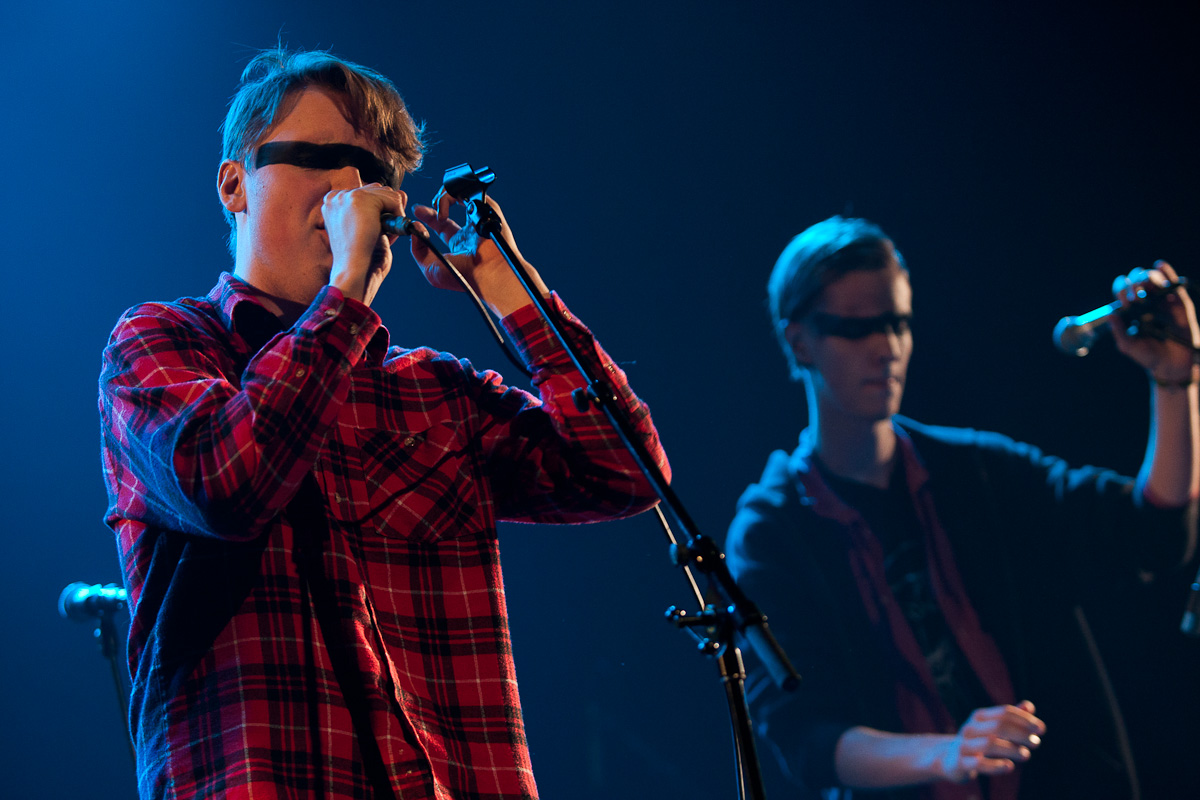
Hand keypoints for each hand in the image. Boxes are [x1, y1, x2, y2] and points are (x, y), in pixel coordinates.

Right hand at [322, 183, 407, 305]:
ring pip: (387, 193)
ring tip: (381, 234)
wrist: (353, 272)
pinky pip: (393, 199)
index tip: (373, 230)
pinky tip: (387, 232)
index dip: (378, 212)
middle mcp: (335, 196)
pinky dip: (397, 217)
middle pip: (377, 189)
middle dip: (386, 211)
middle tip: (378, 233)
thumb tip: (403, 193)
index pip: (368, 194)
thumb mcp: (373, 229)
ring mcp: (346, 195)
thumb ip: (384, 211)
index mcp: (333, 203)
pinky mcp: (359, 199)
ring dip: (392, 215)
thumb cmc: (363, 258)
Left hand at [408, 193, 547, 316]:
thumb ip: (418, 250)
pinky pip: (467, 191)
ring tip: (438, 214)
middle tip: (419, 209)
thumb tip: (415, 227)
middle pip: (450, 206)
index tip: (416, 211)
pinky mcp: (486, 208)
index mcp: (460, 244)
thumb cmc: (463, 277)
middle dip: (435, 202)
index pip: (442, 223)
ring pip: (459, 195)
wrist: (486, 273)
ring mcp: (479, 218)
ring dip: (441, 200)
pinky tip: (444, 213)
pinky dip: (450, 197)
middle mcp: (470, 230)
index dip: (429, 215)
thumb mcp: (430, 269)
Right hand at [939, 701, 1044, 782]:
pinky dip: (995, 765)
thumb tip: (1030, 706)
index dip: (1024, 719)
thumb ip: (1010, 718)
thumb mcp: (991, 728)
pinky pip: (978, 763)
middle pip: (998, 726)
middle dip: (1020, 733)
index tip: (1041, 729)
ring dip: (1011, 748)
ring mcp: (963, 745)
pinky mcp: (960, 763)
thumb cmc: (977, 742)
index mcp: (979, 717)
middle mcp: (970, 728)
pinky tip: (1009, 767)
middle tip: (1037, 742)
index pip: (1004, 712)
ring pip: (989, 743)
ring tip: (1027, 755)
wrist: (949, 760)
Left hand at [1111, 261, 1198, 382]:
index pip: (1124, 292)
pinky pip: (1175, 285)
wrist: (1171, 366)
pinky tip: (1159, 264)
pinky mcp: (1180, 305)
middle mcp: (1147, 303)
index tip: (1123, 302)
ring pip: (1154, 280)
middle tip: (1134, 298)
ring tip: (1144, 286)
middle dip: (1133, 284)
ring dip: (1147, 278)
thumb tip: (1111, 313)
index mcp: (1133, 310)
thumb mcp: (1128, 346)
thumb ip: (1119, 331)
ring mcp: (1164, 302)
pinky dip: (1167, 273)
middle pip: (1138, 281)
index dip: (1122, 291)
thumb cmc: (1149, 356)